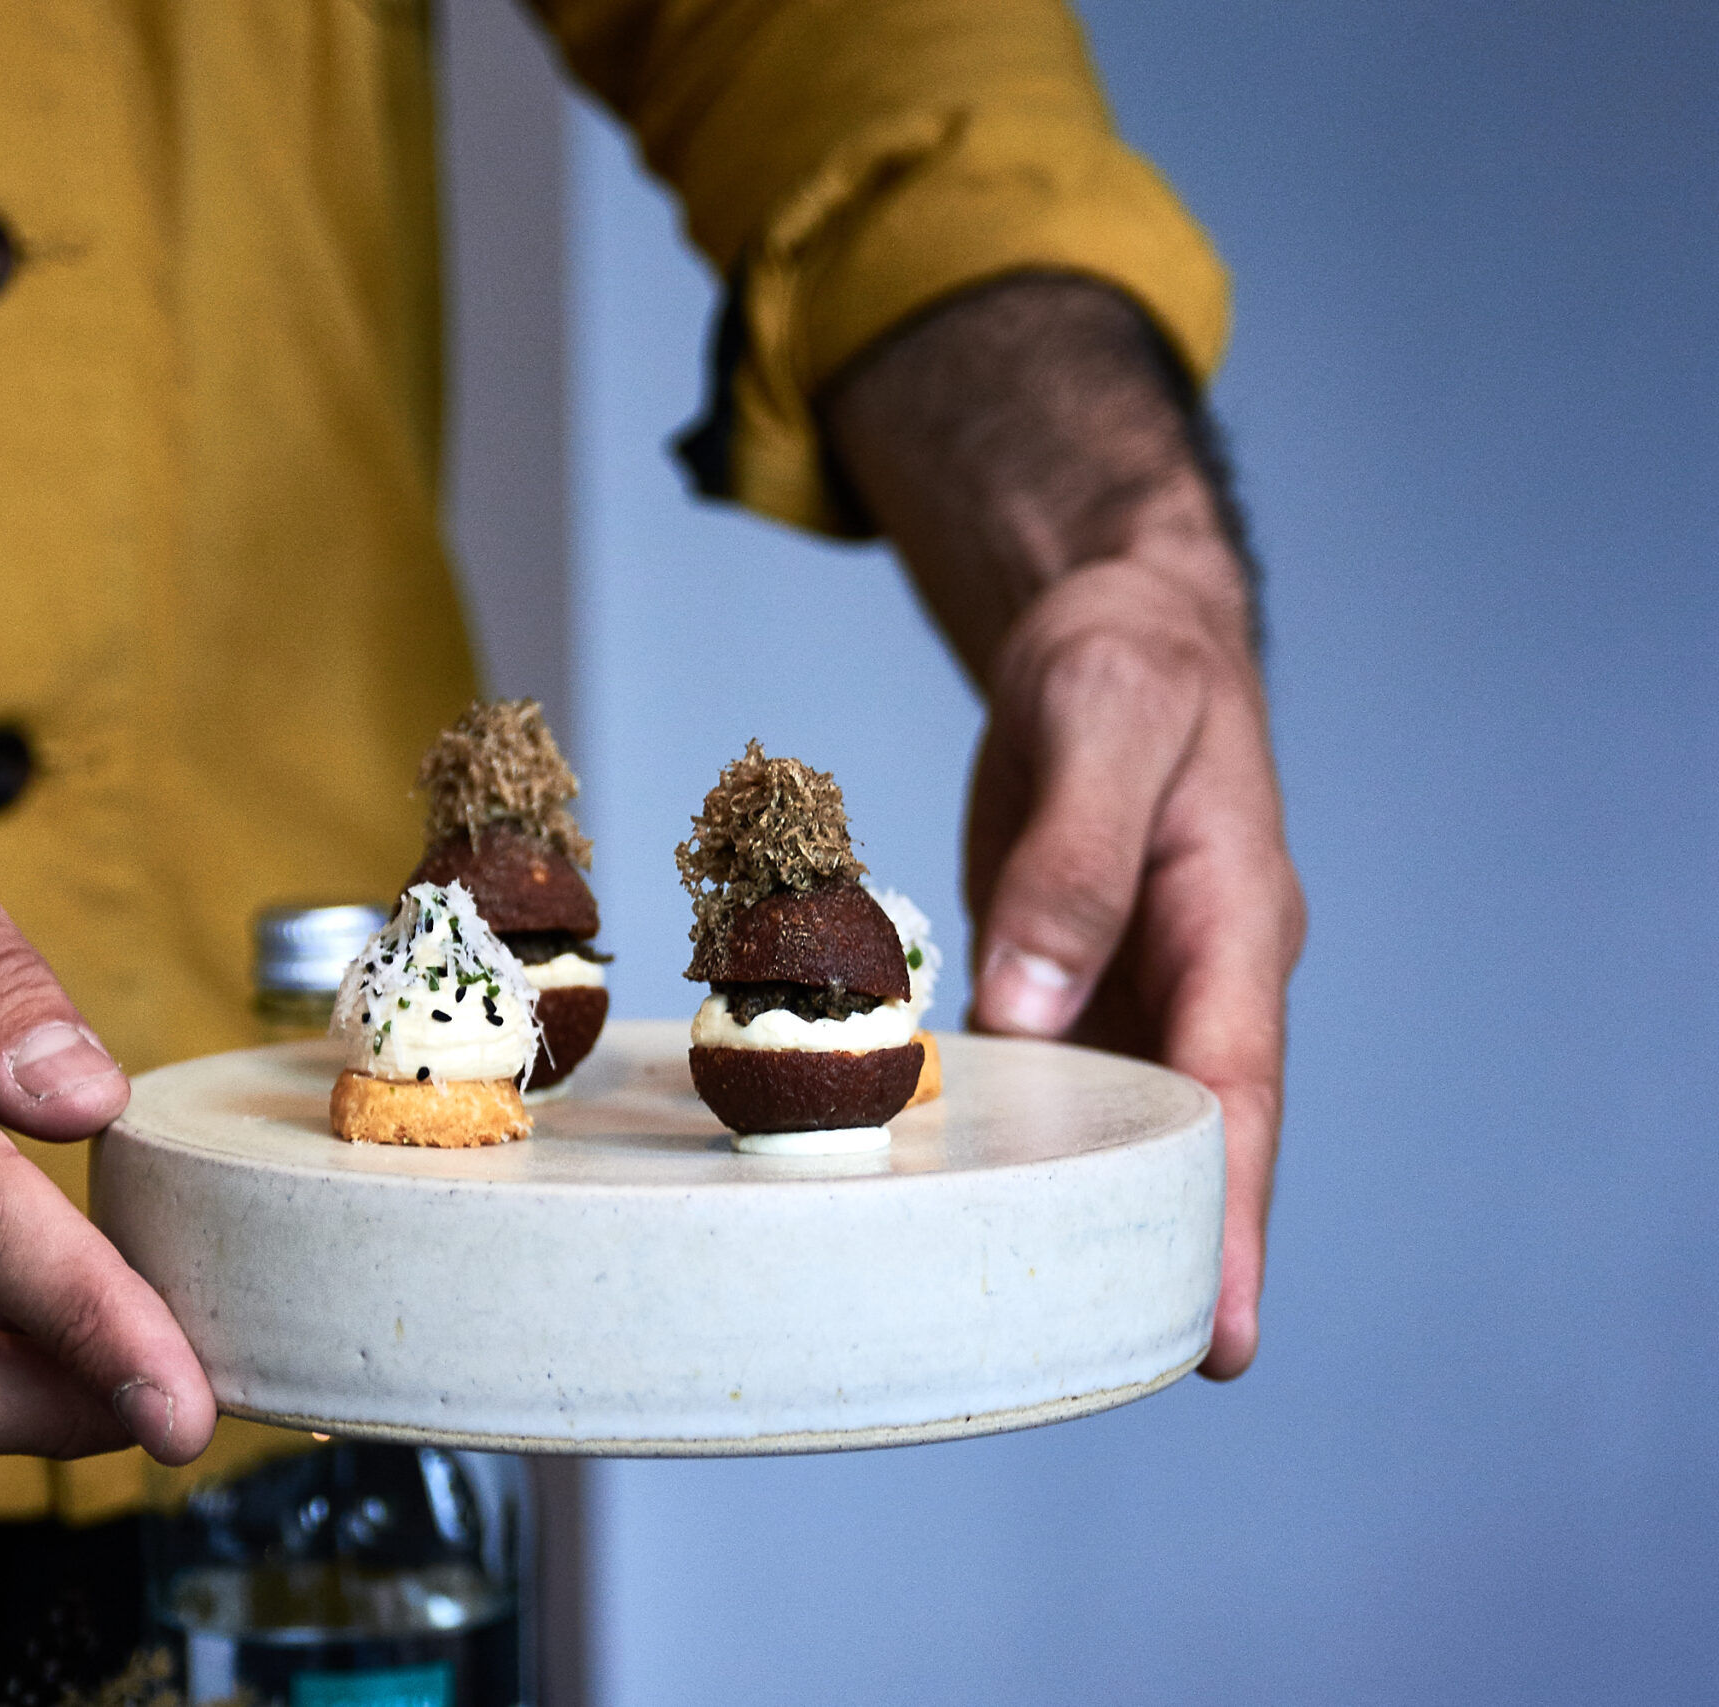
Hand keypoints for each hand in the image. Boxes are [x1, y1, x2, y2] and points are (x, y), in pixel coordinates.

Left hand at [963, 546, 1301, 1377]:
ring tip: (1045, 1318)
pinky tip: (954, 1189)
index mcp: (1233, 921)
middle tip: (1143, 1359)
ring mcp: (1132, 982)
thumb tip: (1030, 1007)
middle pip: (1195, 1135)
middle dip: (1180, 1246)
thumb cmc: (1124, 665)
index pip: (1237, 1088)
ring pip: (1117, 1116)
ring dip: (1090, 1206)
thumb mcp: (1104, 725)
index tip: (1221, 1322)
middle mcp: (1196, 974)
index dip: (1229, 1209)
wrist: (1108, 633)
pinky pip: (1047, 1068)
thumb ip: (1073, 864)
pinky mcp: (1067, 974)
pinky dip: (1010, 1129)